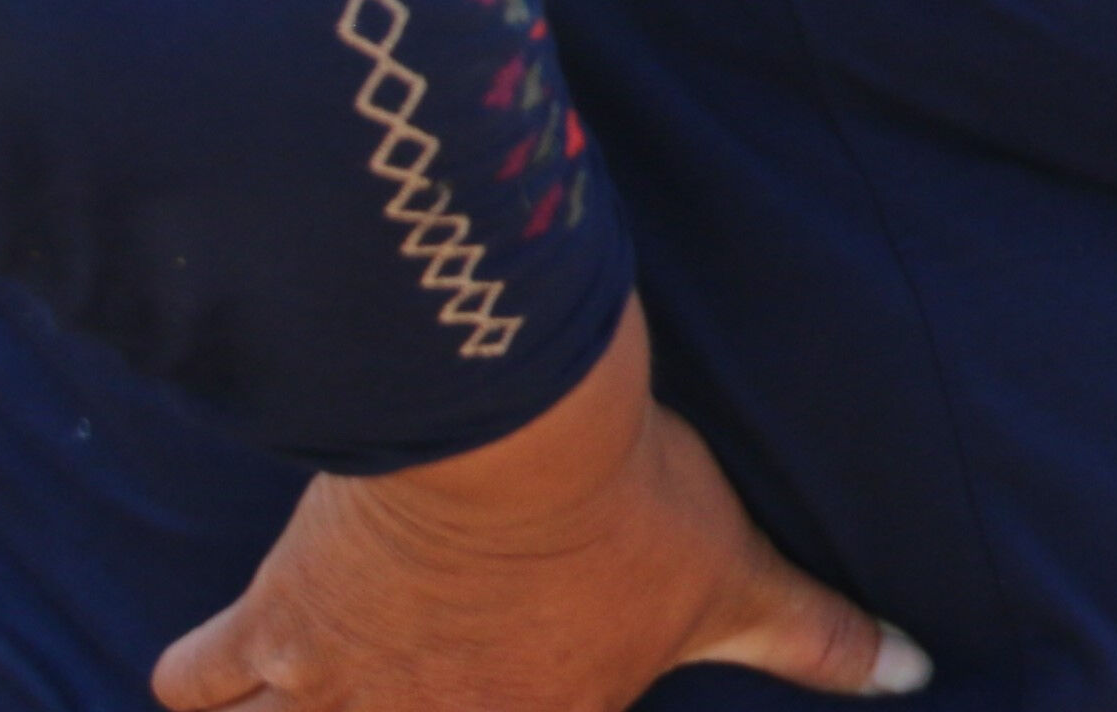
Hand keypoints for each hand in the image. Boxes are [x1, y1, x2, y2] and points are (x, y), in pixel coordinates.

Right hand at [154, 301, 921, 711]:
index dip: (513, 702)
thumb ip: (821, 639)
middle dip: (391, 707)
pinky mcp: (271, 624)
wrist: (514, 432)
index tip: (489, 689)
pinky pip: (196, 683)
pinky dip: (199, 677)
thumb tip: (919, 672)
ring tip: (301, 697)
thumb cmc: (633, 504)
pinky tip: (209, 664)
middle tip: (409, 676)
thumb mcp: (739, 578)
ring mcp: (337, 692)